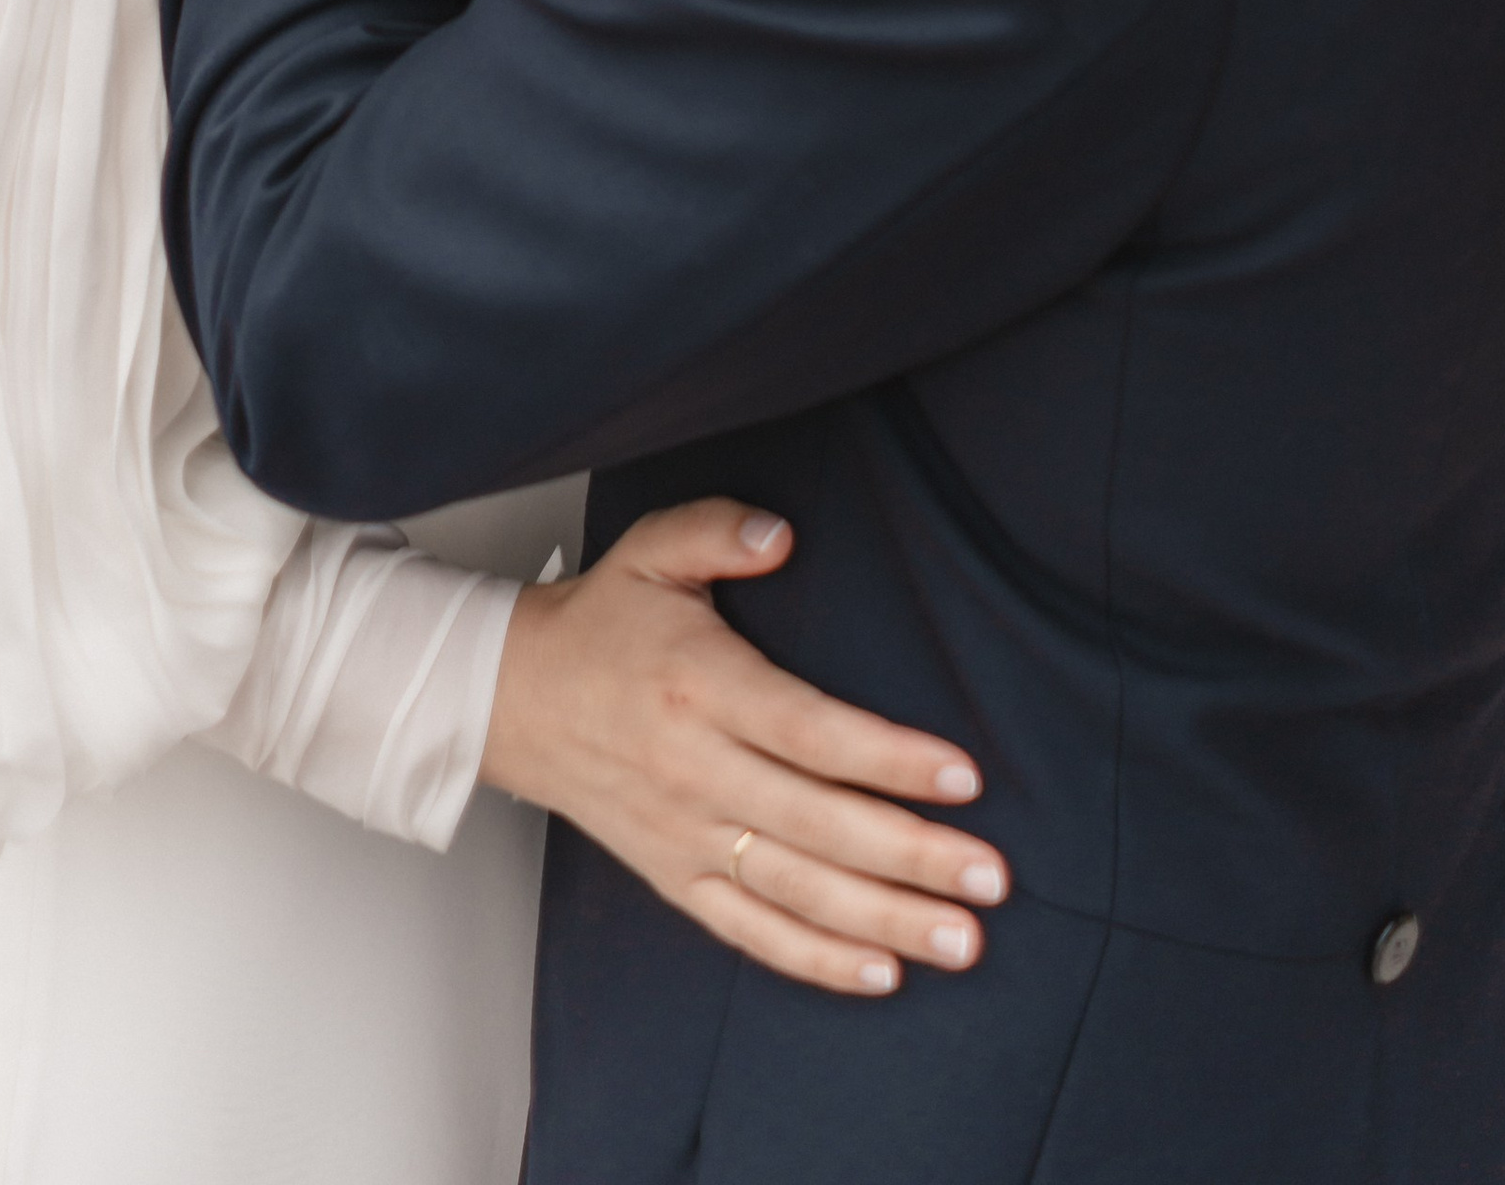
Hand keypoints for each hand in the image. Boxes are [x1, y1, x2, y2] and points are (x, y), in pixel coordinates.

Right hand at [481, 502, 1007, 999]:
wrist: (513, 700)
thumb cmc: (601, 624)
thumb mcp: (652, 550)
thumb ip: (719, 530)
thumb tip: (782, 534)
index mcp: (701, 687)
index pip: (809, 733)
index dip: (888, 759)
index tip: (962, 778)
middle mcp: (696, 771)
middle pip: (818, 826)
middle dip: (912, 857)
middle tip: (991, 879)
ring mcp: (685, 836)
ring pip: (797, 891)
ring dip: (885, 921)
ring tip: (961, 941)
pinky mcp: (674, 877)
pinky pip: (751, 931)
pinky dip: (816, 960)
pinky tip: (882, 974)